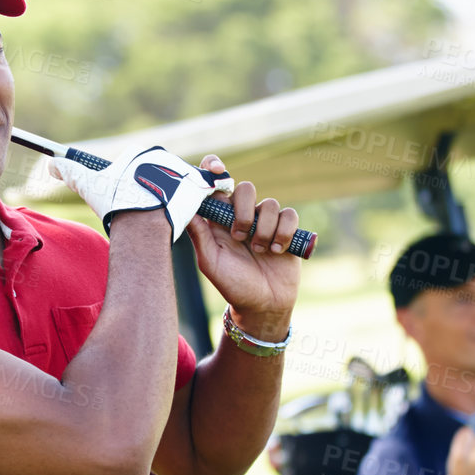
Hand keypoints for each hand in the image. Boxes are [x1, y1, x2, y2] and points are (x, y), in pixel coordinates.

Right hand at [49, 147, 219, 240]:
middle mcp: (164, 157)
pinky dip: (197, 198)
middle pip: (158, 176)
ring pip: (177, 185)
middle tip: (145, 211)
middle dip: (152, 192)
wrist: (144, 220)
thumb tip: (50, 165)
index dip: (132, 186)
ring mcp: (183, 171)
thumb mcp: (89, 185)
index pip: (138, 168)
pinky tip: (187, 211)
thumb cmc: (117, 202)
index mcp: (141, 153)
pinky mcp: (199, 186)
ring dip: (173, 197)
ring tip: (163, 216)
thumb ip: (70, 172)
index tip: (129, 200)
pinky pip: (200, 190)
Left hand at [184, 155, 299, 332]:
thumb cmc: (233, 285)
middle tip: (240, 237)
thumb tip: (185, 208)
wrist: (263, 305)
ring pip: (269, 203)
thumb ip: (199, 235)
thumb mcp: (210, 262)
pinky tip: (277, 251)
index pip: (216, 186)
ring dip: (264, 229)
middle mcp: (243, 216)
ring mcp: (265, 222)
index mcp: (220, 220)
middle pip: (245, 188)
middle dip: (243, 211)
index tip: (215, 168)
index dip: (214, 170)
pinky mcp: (287, 229)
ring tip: (259, 251)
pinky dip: (283, 232)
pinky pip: (289, 215)